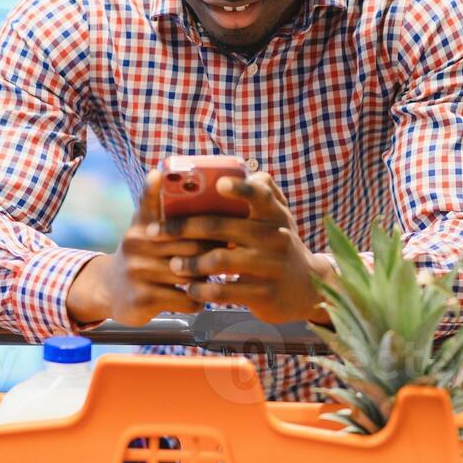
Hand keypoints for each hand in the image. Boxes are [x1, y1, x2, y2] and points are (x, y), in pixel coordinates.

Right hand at [67, 171, 204, 325]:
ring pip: (190, 273)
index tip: (160, 175)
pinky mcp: (142, 299)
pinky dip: (198, 299)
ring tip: (217, 276)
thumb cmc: (141, 254)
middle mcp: (136, 244)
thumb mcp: (145, 227)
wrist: (108, 289)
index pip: (150, 202)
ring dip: (207, 276)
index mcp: (142, 225)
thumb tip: (180, 178)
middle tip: (231, 250)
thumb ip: (160, 204)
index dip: (155, 189)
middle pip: (189, 243)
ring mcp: (138, 271)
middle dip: (213, 248)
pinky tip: (199, 296)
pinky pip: (185, 299)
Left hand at [151, 172, 334, 323]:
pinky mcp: (263, 293)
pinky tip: (190, 286)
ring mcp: (269, 266)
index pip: (260, 194)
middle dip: (183, 228)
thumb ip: (265, 193)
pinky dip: (202, 288)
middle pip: (222, 227)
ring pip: (219, 260)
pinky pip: (225, 290)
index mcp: (274, 214)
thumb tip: (246, 168)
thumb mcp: (279, 218)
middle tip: (156, 232)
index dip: (239, 188)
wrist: (307, 289)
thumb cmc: (280, 245)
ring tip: (173, 264)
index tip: (218, 184)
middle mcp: (274, 237)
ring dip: (190, 262)